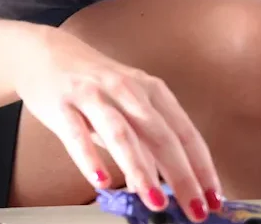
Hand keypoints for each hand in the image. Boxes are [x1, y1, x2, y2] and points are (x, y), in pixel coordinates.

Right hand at [13, 27, 220, 221]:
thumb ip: (144, 142)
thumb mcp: (128, 108)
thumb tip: (161, 183)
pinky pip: (77, 135)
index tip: (214, 197)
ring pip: (124, 135)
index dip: (202, 167)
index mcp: (154, 93)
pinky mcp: (63, 104)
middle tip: (195, 210)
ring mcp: (96, 96)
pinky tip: (101, 182)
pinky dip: (90, 159)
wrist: (46, 53)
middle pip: (163, 137)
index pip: (186, 134)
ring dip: (142, 171)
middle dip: (183, 176)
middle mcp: (130, 91)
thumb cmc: (96, 86)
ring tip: (156, 203)